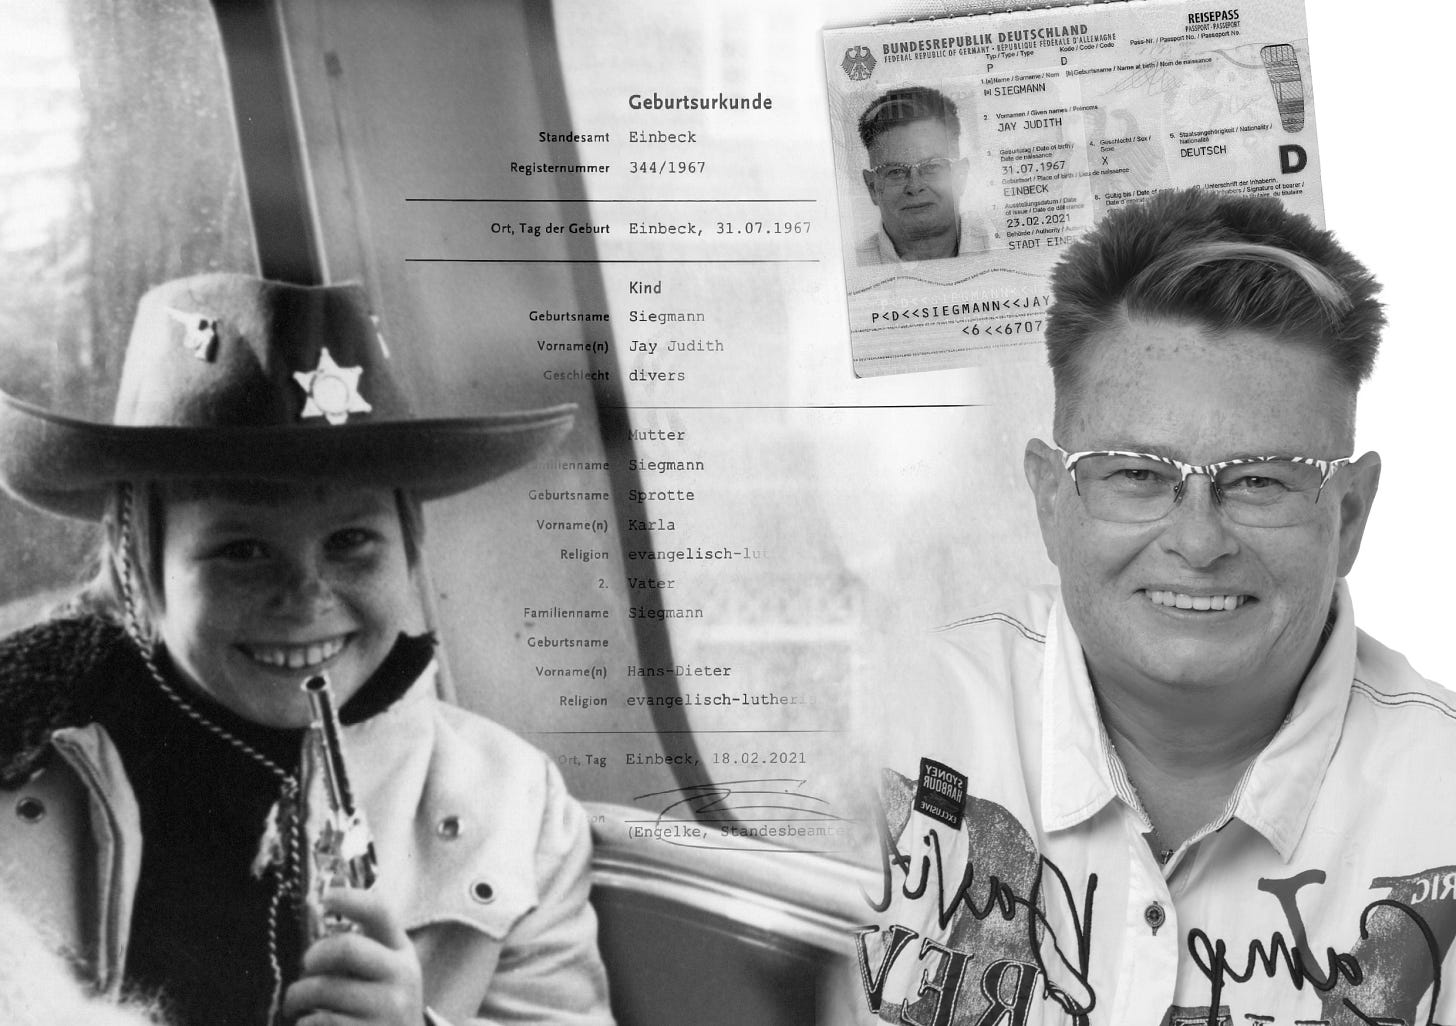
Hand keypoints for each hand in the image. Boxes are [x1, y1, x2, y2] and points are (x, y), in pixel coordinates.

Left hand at [282, 887, 424, 1025]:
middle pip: (346, 947)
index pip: (380, 912)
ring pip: (323, 988)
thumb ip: (360, 948)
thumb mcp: (384, 972)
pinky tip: (310, 1022)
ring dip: (296, 996)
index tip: (326, 897)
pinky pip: (318, 1021)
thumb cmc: (379, 1004)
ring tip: (295, 1003)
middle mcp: (400, 977)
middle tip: (304, 967)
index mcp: (402, 953)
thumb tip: (314, 911)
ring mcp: (387, 1009)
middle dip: (313, 956)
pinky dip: (304, 1022)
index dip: (351, 898)